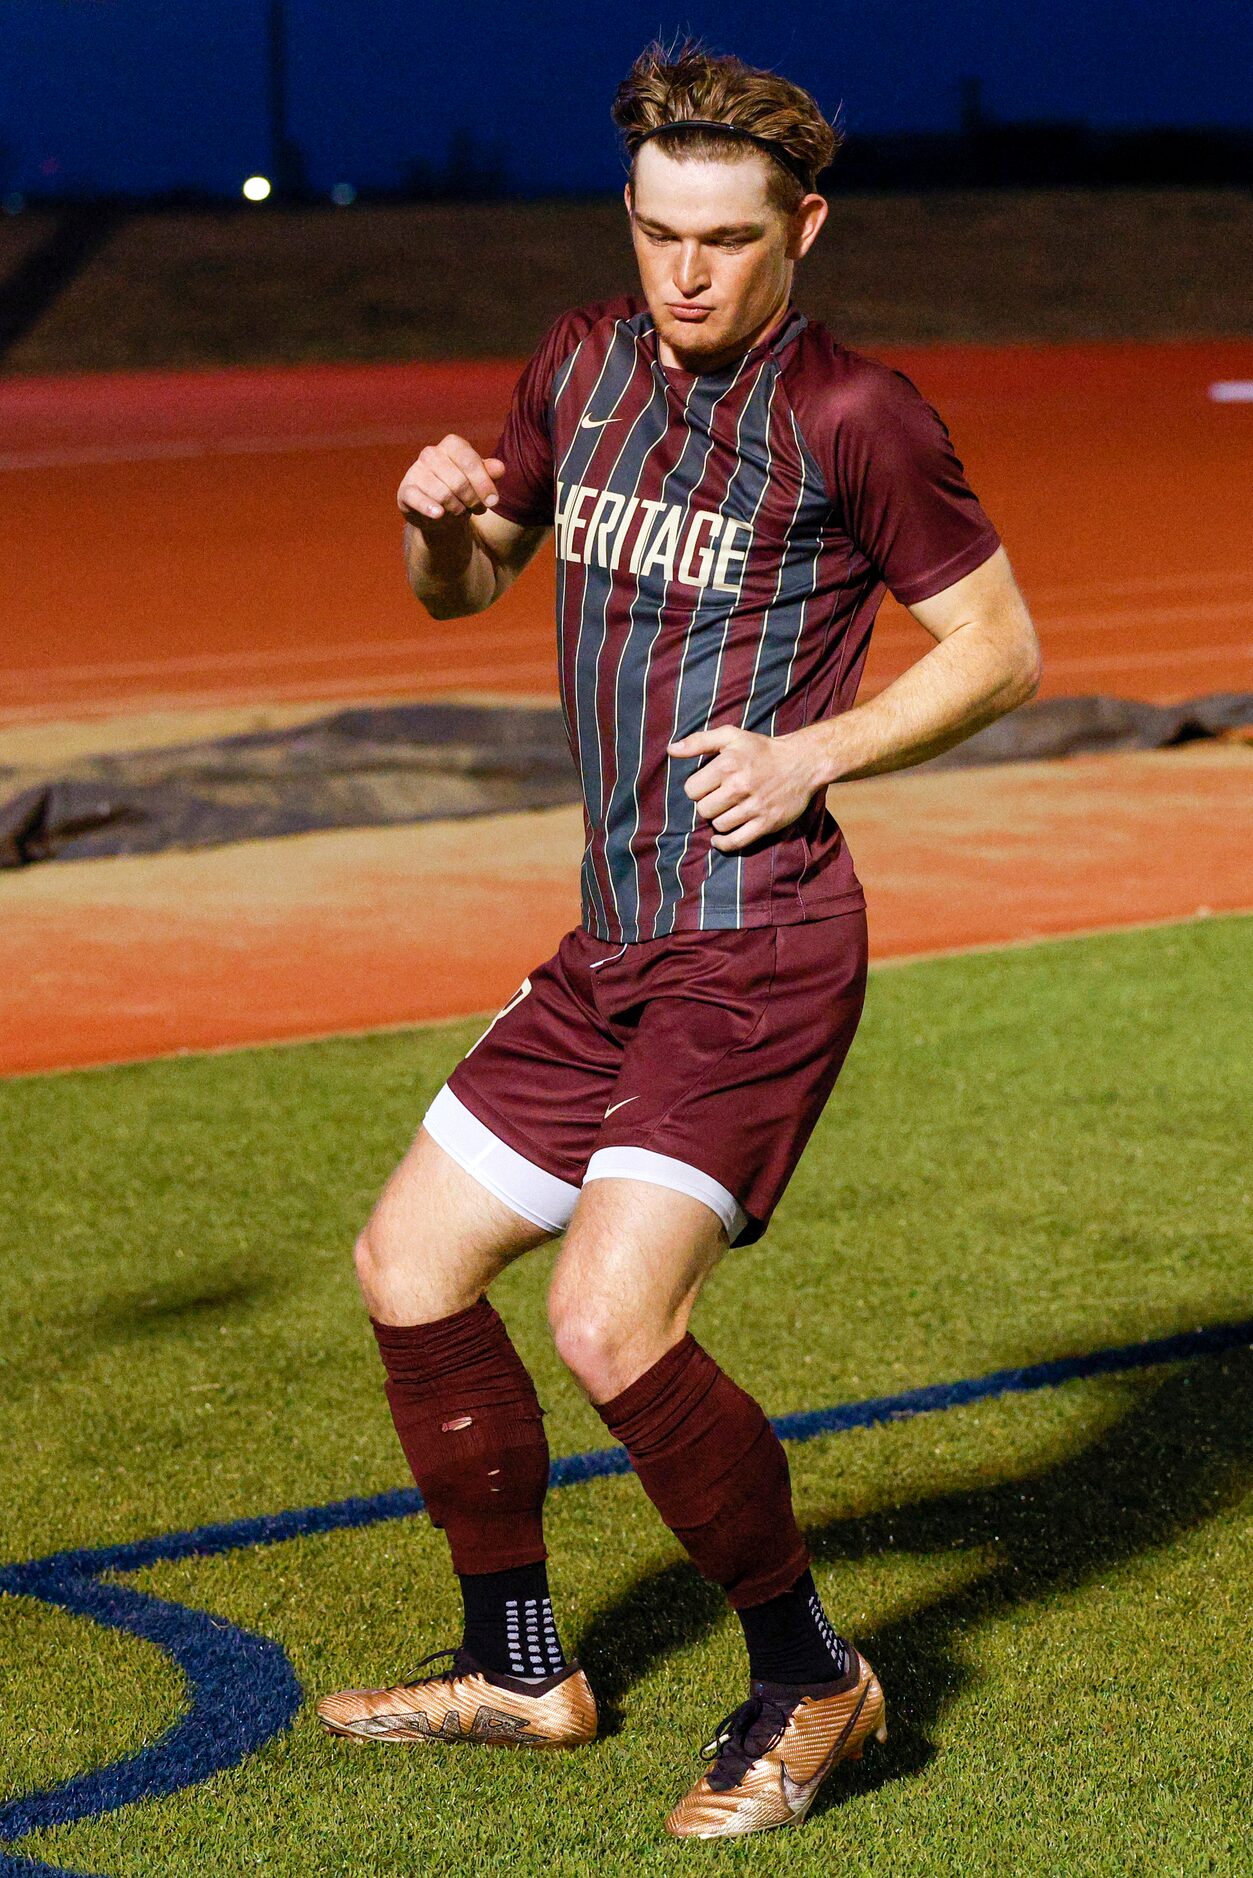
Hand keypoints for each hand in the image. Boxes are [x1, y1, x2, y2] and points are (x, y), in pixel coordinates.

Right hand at [398, 436, 505, 523]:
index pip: (469, 460)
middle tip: (477, 509)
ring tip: (461, 512)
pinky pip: (417, 498)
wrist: (439, 514)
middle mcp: (431, 453)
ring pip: (443, 494)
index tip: (493, 502)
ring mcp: (415, 471)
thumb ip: (490, 473)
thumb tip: (499, 468)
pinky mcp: (405, 491)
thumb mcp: (480, 482)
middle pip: (459, 481)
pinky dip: (429, 507)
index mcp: (451, 445)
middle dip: (472, 500)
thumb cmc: (463, 492)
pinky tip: (439, 514)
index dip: (483, 483)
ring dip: (457, 510)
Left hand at [667, 724, 826, 852]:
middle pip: (703, 810)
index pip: (691, 790)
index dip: (697, 788)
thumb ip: (699, 741)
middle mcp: (739, 786)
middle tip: (719, 798)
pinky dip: (724, 843)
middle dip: (708, 804)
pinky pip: (736, 841)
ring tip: (727, 811)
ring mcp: (754, 807)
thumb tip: (671, 750)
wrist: (802, 762)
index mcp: (727, 764)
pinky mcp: (766, 823)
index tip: (708, 785)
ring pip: (718, 825)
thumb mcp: (731, 736)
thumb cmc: (762, 749)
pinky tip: (719, 839)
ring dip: (719, 820)